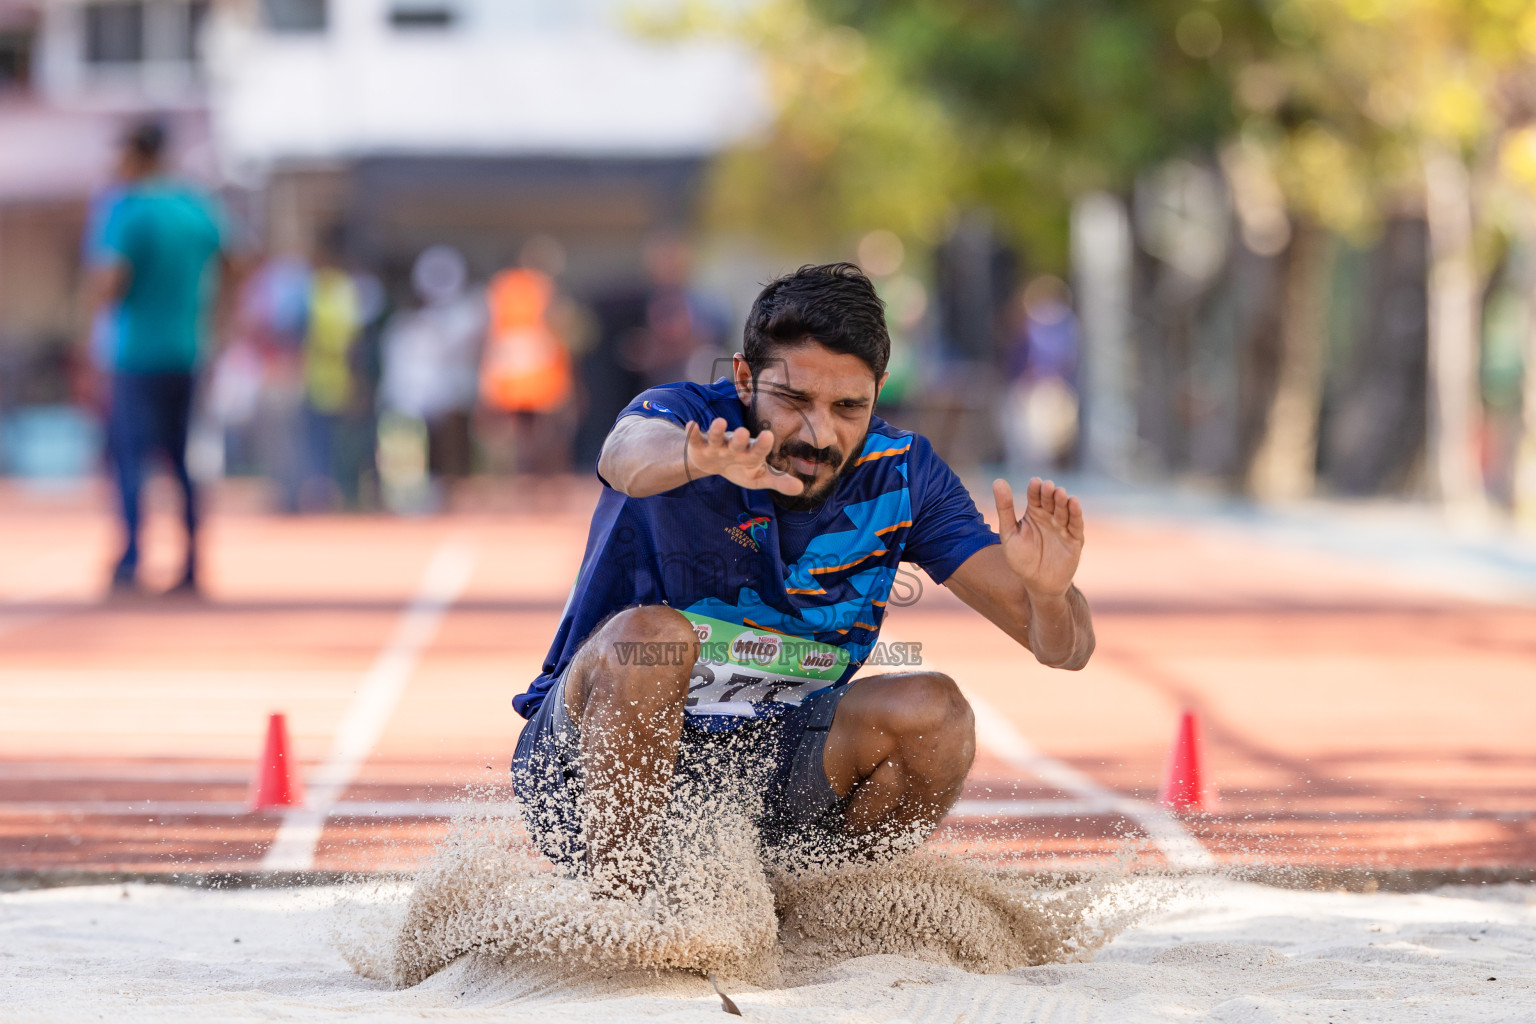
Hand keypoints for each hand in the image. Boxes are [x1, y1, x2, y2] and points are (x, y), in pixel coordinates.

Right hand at [685, 418, 804, 495]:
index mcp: (751, 454)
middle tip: (744, 432)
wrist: (716, 463)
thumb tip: (800, 489)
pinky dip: (693, 432)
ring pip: (717, 437)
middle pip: (738, 442)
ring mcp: (717, 445)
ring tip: (719, 422)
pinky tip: (691, 425)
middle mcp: (735, 446)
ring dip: (717, 430)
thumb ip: (778, 481)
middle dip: (740, 438)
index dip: (763, 444)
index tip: (768, 436)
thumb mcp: (759, 477)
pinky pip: (696, 438)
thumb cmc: (742, 468)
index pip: (759, 450)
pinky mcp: (700, 446)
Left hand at [993, 478, 1083, 599]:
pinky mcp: (1075, 539)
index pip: (1035, 497)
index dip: (1035, 489)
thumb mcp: (1009, 533)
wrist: (1036, 585)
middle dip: (1049, 493)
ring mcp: (1063, 527)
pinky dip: (1076, 513)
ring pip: (1064, 510)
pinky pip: (1076, 524)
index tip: (1034, 482)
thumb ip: (1004, 508)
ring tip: (1059, 493)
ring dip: (1063, 501)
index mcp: (1034, 513)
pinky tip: (1074, 502)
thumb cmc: (1021, 559)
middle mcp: (1050, 517)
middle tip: (1048, 486)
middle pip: (1051, 501)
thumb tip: (998, 480)